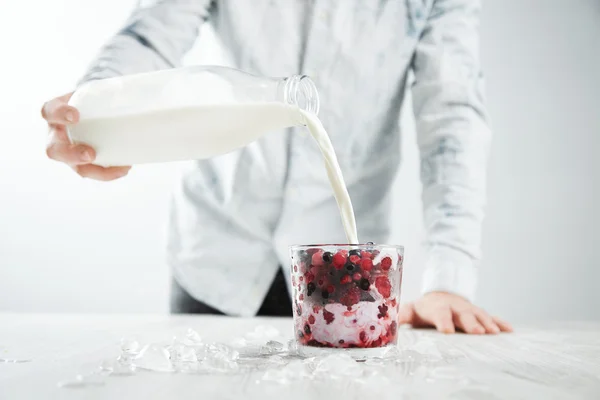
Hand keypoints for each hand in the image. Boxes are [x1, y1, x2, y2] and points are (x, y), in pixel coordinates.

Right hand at [42, 92, 130, 179]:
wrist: (90, 108)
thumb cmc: (91, 99)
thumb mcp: (94, 90)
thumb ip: (109, 90)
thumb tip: (142, 92)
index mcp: (54, 112)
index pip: (49, 112)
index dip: (59, 115)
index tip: (75, 115)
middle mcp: (56, 134)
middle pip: (54, 149)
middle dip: (72, 154)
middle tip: (90, 154)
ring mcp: (68, 152)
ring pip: (75, 167)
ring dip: (95, 170)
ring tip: (119, 169)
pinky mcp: (81, 163)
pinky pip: (92, 172)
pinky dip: (108, 172)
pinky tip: (124, 168)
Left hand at [398, 291, 512, 333]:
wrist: (442, 293)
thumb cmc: (426, 308)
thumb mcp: (412, 310)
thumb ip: (403, 316)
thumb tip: (391, 324)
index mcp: (438, 307)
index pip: (440, 313)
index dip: (443, 321)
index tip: (447, 331)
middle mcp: (455, 307)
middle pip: (463, 314)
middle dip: (470, 323)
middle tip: (477, 332)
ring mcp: (469, 309)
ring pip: (479, 315)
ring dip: (487, 323)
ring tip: (494, 333)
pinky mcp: (480, 312)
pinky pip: (492, 316)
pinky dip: (501, 322)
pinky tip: (509, 331)